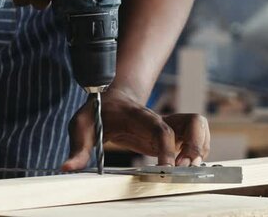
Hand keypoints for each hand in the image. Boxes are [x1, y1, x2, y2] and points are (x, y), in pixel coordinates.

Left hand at [61, 87, 209, 170]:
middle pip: (192, 122)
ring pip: (199, 127)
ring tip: (186, 169)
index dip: (166, 147)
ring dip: (200, 149)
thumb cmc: (96, 113)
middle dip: (195, 147)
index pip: (159, 127)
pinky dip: (198, 153)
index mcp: (137, 116)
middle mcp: (158, 118)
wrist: (109, 99)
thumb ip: (77, 148)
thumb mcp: (81, 127)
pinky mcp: (173, 134)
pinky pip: (197, 139)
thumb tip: (67, 167)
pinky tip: (182, 167)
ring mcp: (168, 125)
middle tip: (182, 169)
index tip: (166, 168)